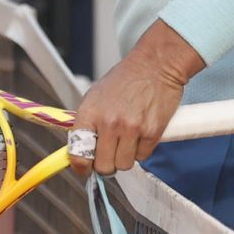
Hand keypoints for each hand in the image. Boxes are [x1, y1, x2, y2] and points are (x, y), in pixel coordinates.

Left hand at [67, 23, 200, 177]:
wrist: (154, 65)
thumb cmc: (125, 79)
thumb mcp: (95, 96)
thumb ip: (87, 122)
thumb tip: (80, 148)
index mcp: (90, 113)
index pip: (78, 153)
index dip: (81, 166)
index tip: (84, 168)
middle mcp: (109, 123)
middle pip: (103, 167)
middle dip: (106, 164)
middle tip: (109, 153)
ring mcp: (131, 129)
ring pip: (124, 165)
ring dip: (125, 157)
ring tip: (127, 138)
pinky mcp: (152, 132)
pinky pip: (143, 156)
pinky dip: (142, 149)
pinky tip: (141, 132)